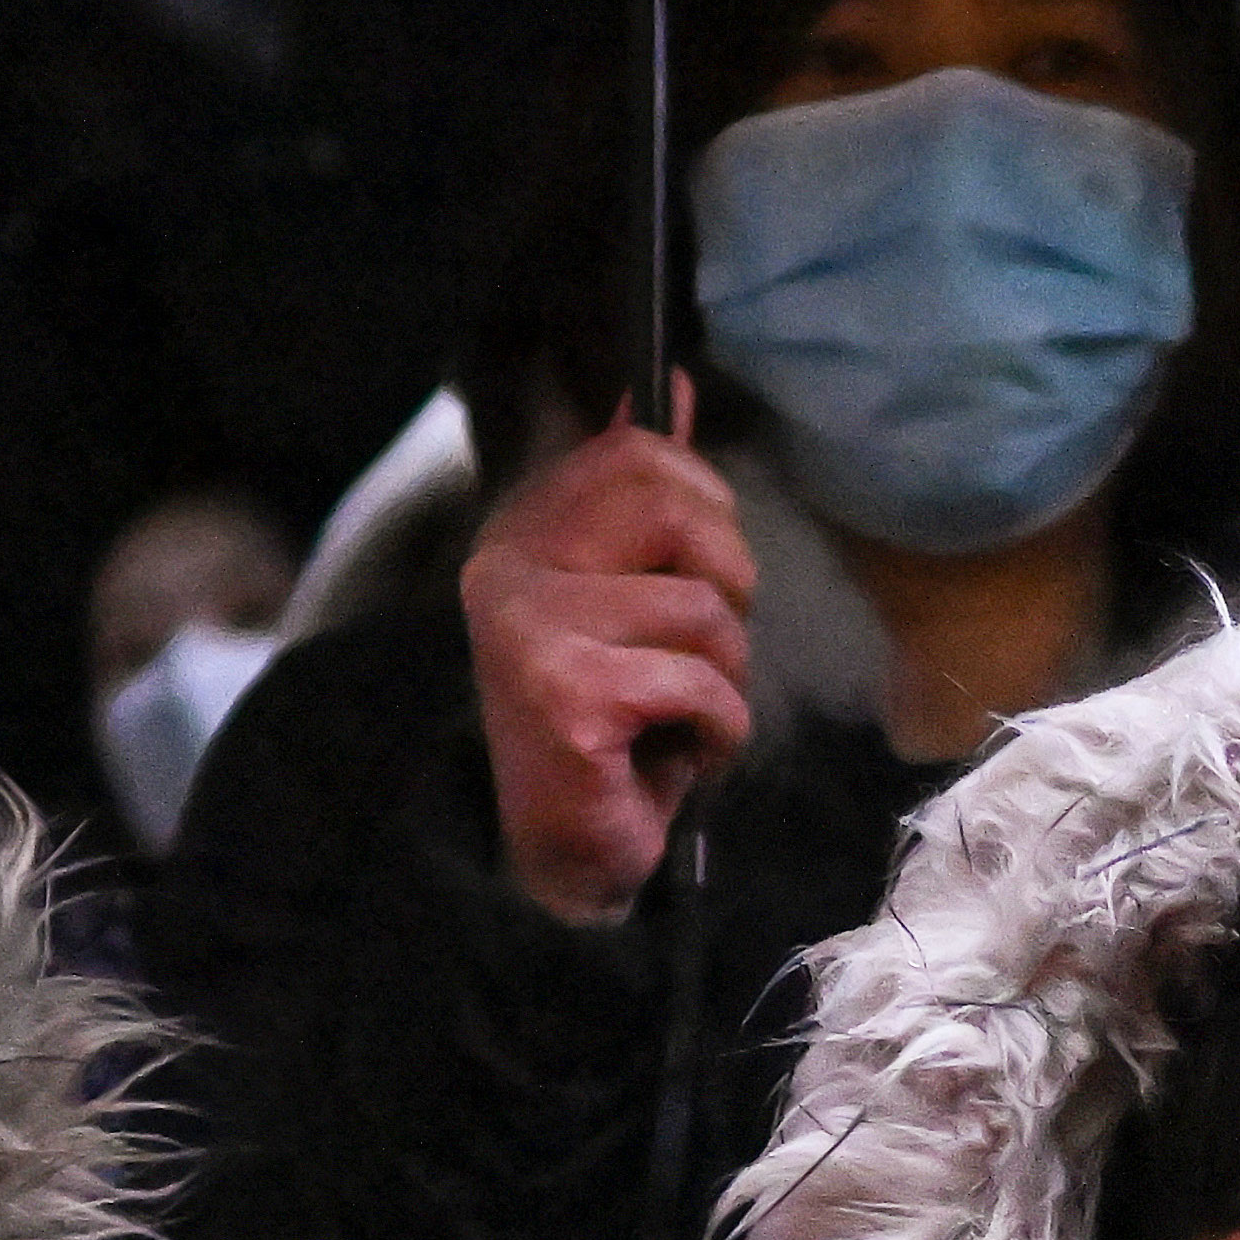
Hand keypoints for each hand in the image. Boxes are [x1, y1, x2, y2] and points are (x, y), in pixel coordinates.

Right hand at [457, 403, 752, 927]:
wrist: (568, 852)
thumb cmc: (615, 726)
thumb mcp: (635, 597)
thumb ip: (648, 498)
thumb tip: (670, 387)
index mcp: (527, 530)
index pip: (637, 451)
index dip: (705, 508)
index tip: (697, 575)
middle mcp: (512, 566)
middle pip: (678, 510)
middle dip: (726, 588)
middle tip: (695, 653)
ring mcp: (530, 627)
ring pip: (703, 609)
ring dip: (724, 678)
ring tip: (678, 717)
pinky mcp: (566, 692)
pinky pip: (700, 683)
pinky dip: (720, 732)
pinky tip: (675, 756)